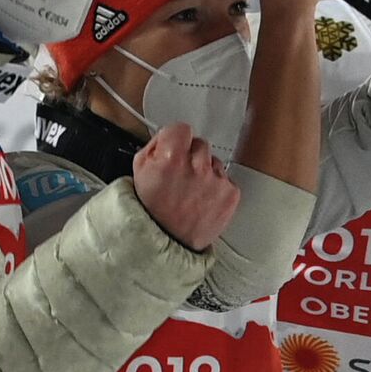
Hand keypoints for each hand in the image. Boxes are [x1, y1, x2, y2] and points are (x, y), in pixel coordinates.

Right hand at [131, 123, 239, 251]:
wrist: (167, 243)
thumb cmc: (151, 211)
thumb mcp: (138, 172)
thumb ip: (154, 146)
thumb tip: (169, 136)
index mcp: (171, 159)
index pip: (182, 128)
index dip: (176, 138)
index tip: (175, 147)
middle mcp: (197, 168)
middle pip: (200, 144)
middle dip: (191, 156)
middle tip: (181, 176)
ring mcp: (216, 181)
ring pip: (214, 162)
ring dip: (205, 172)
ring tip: (191, 192)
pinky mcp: (231, 194)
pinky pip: (226, 180)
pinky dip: (216, 188)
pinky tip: (202, 200)